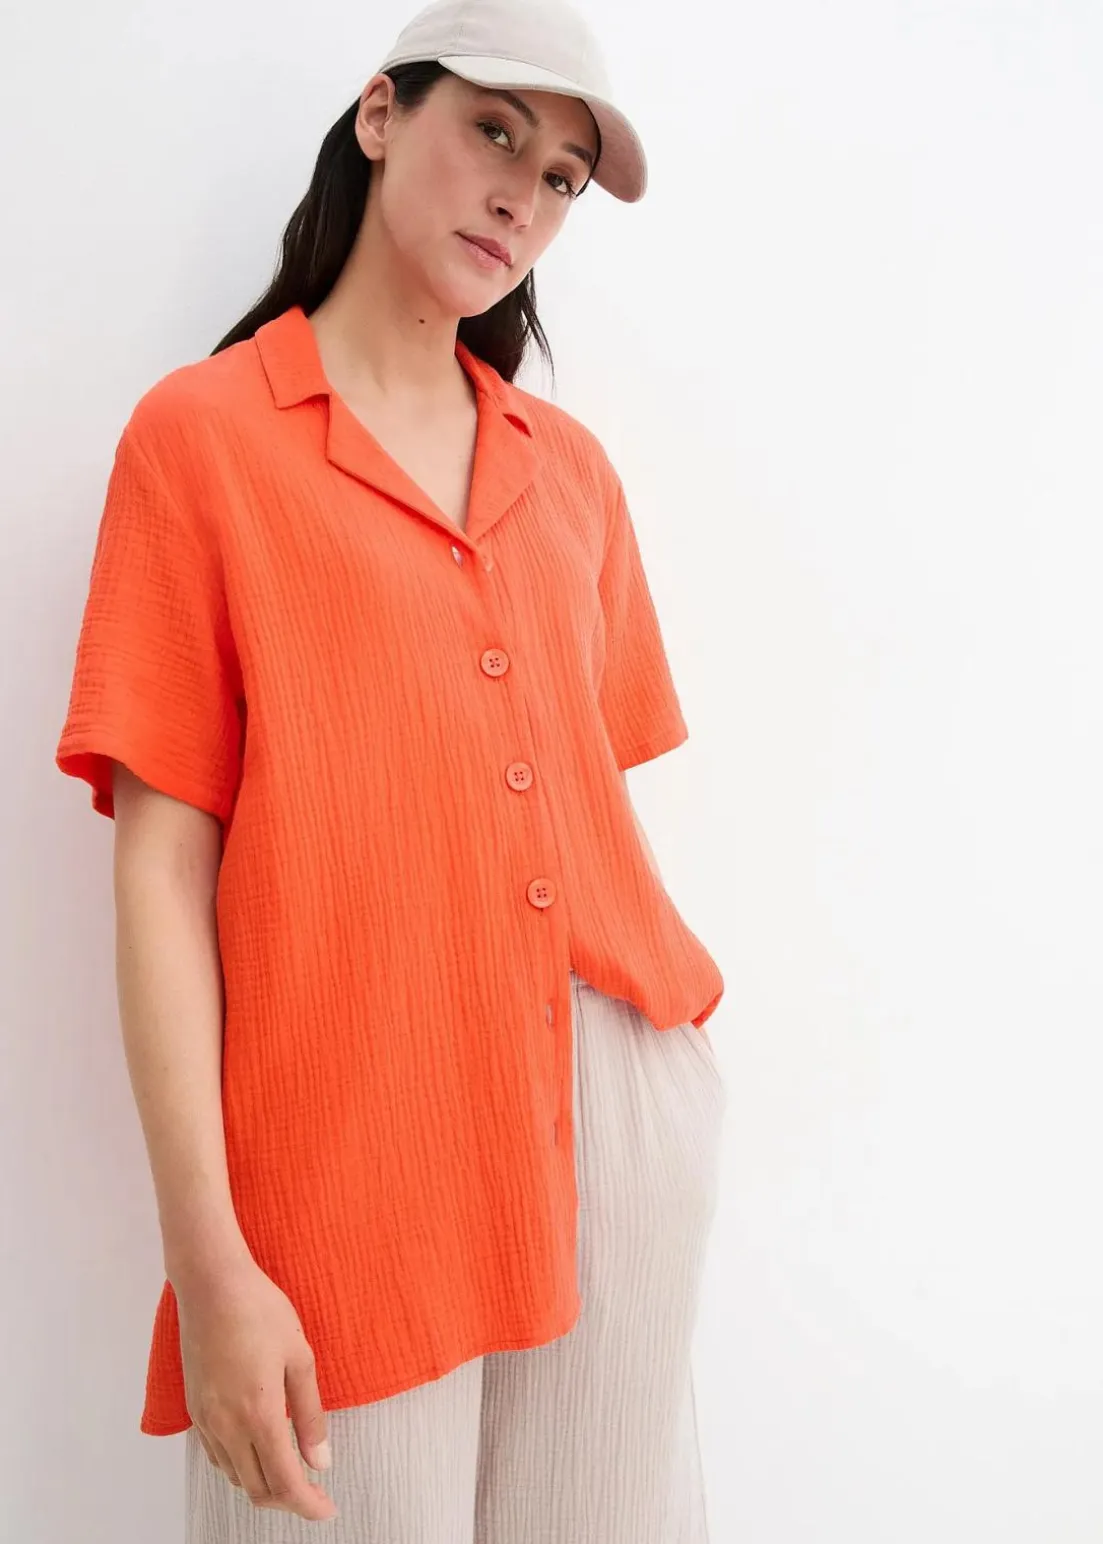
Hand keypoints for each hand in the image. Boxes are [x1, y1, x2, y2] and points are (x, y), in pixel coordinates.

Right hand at [177, 1256, 337, 1519]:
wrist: (212, 1284)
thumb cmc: (259, 1310)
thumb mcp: (300, 1357)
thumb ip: (311, 1415)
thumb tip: (321, 1460)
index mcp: (260, 1414)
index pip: (285, 1481)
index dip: (308, 1504)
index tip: (327, 1509)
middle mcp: (228, 1425)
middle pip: (258, 1488)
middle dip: (288, 1499)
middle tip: (315, 1491)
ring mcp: (207, 1419)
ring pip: (234, 1476)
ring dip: (262, 1484)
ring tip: (290, 1471)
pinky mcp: (194, 1408)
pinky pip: (216, 1456)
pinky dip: (239, 1466)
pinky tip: (257, 1450)